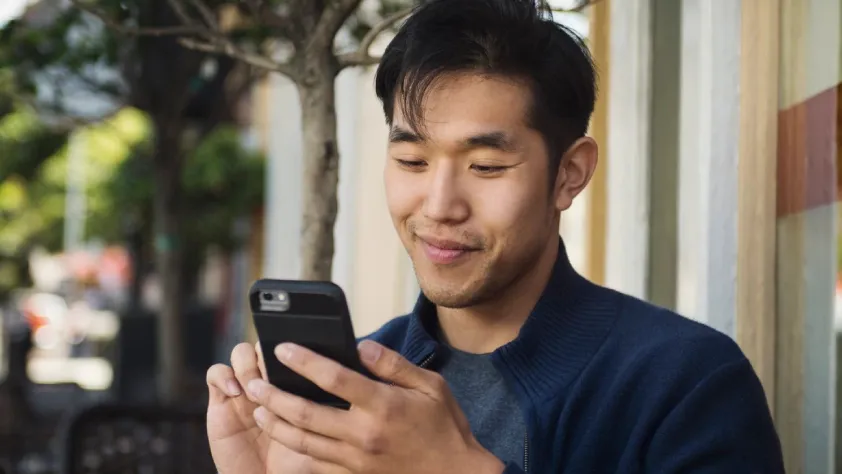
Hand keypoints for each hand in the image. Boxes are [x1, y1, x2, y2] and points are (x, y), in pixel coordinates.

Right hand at [206, 343, 351, 473]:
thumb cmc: (300, 462)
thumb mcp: (326, 436)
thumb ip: (338, 406)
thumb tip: (358, 368)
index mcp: (296, 383)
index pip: (295, 350)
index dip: (296, 347)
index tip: (300, 349)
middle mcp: (269, 380)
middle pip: (266, 347)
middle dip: (270, 354)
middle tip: (278, 364)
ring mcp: (244, 388)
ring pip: (242, 354)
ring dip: (248, 363)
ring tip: (256, 384)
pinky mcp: (221, 400)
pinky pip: (216, 374)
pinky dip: (224, 376)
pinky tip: (236, 391)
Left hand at [246, 340, 505, 473]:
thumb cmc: (445, 428)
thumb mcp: (430, 387)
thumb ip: (393, 364)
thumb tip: (361, 346)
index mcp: (383, 406)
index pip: (334, 379)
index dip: (304, 361)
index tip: (282, 348)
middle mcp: (364, 434)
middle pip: (306, 414)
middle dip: (274, 396)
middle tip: (253, 381)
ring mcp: (356, 460)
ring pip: (303, 442)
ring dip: (276, 424)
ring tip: (258, 408)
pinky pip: (316, 464)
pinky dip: (295, 450)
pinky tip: (283, 436)